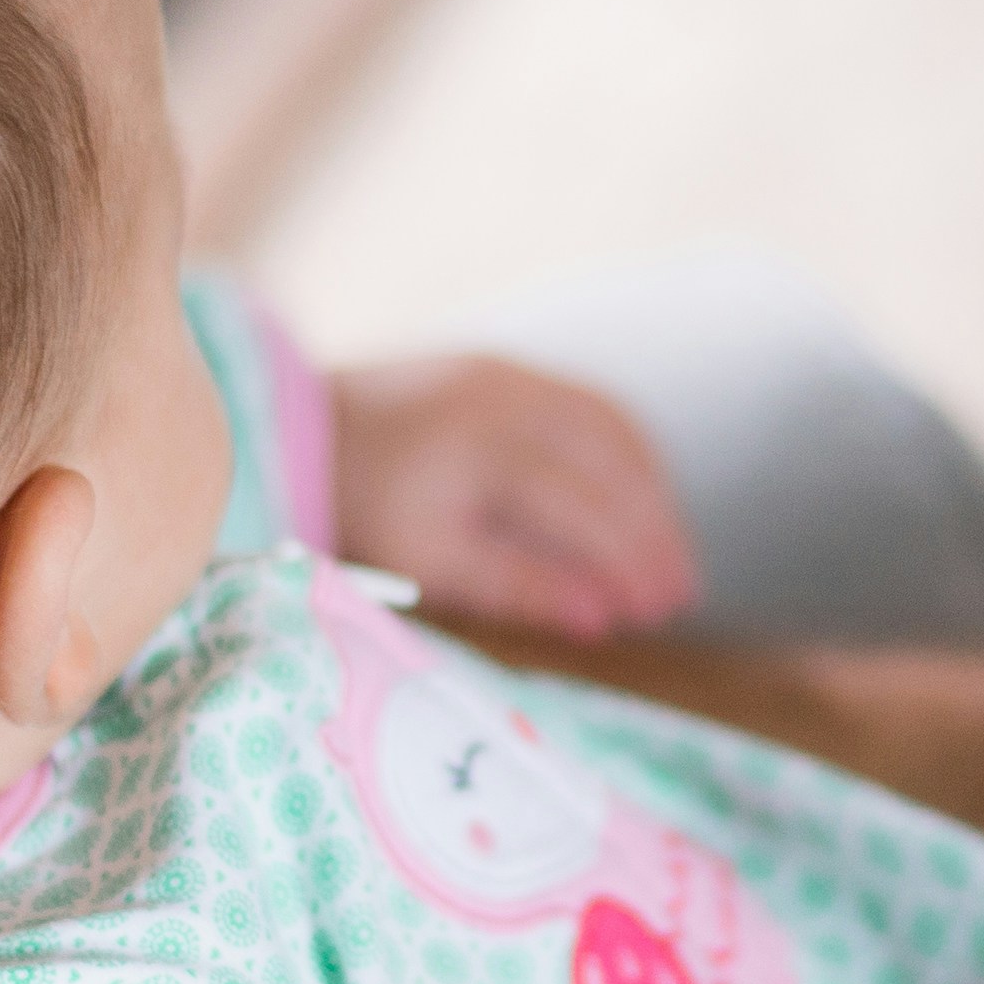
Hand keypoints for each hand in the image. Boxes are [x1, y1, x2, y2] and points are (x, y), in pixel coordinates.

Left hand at [326, 355, 699, 641]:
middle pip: (610, 466)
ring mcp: (511, 373)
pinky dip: (629, 456)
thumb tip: (602, 617)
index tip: (656, 611)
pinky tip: (640, 501)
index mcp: (478, 451)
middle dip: (654, 533)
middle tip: (680, 594)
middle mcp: (504, 399)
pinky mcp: (510, 366)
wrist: (302, 427)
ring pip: (613, 430)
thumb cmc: (363, 509)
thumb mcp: (427, 563)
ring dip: (652, 493)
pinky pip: (594, 406)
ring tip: (670, 555)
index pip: (581, 508)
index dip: (626, 561)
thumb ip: (517, 586)